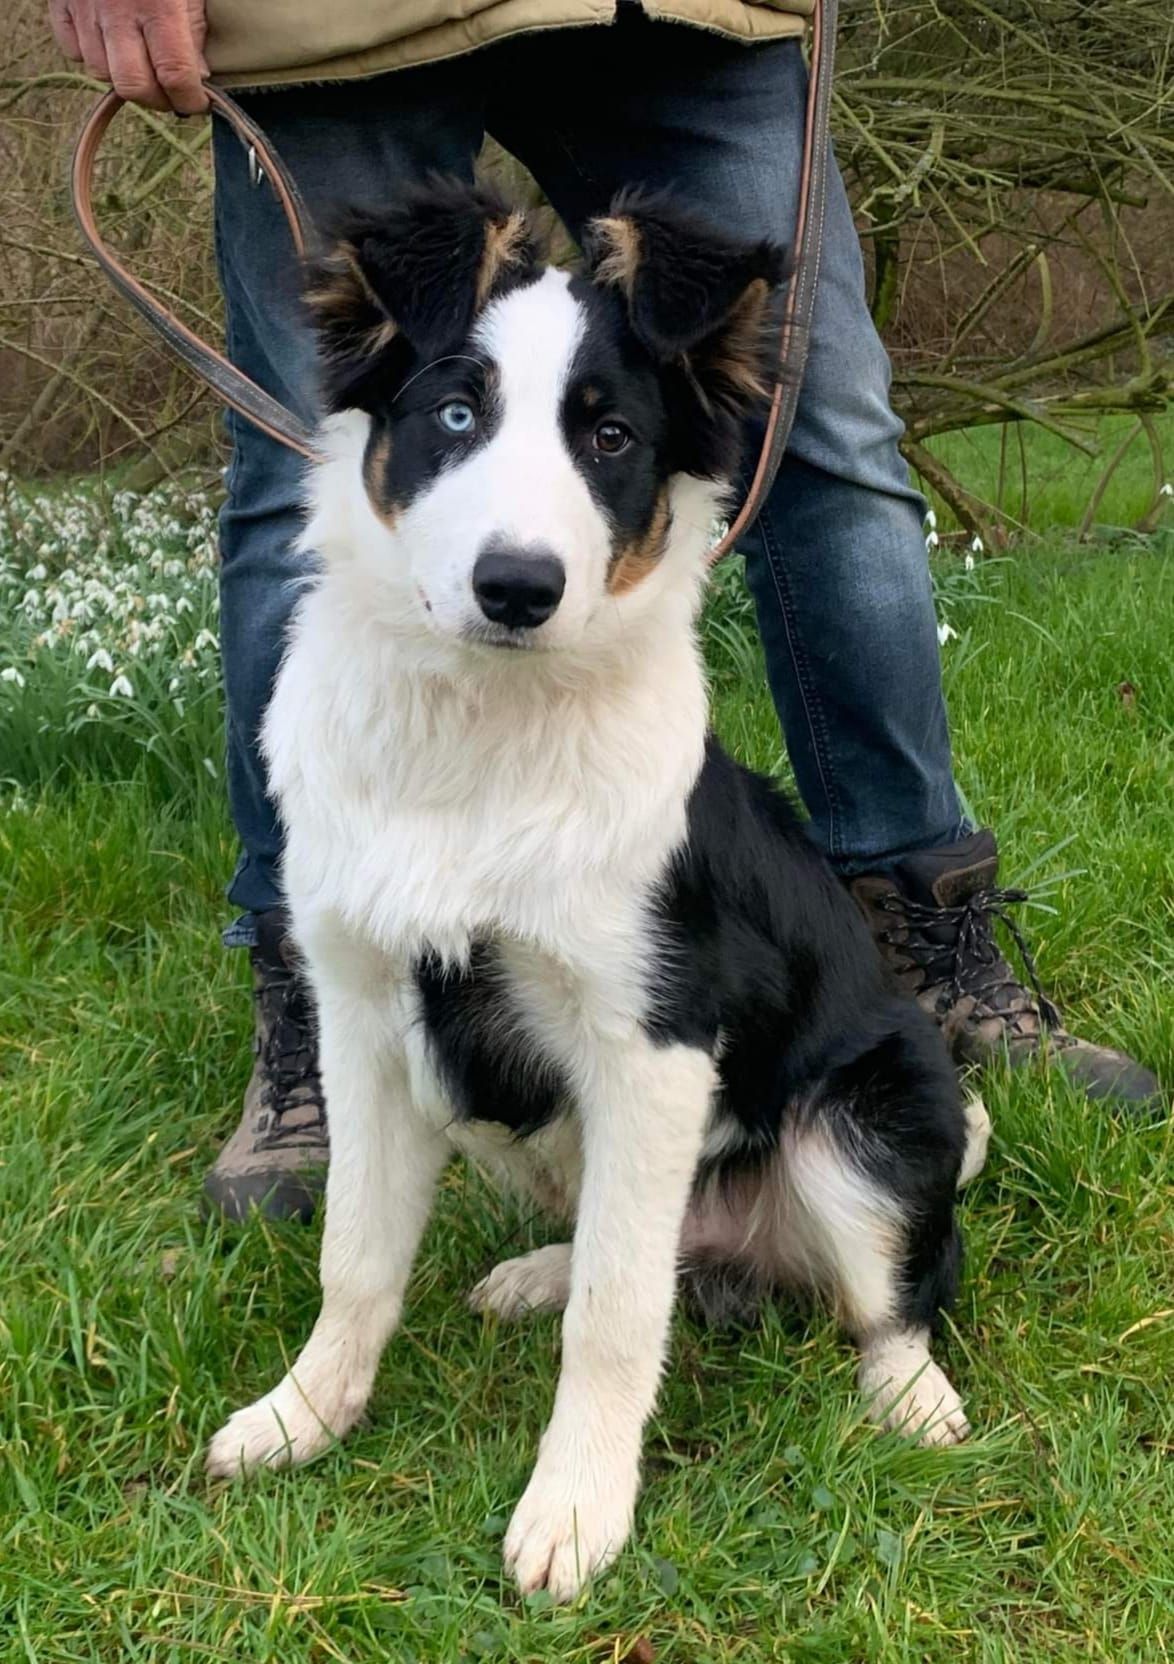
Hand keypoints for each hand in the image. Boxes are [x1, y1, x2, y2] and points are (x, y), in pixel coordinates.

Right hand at [48, 0, 208, 114]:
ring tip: (142, 63)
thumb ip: (195, 27)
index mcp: (158, 5)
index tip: (197, 103)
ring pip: (100, 72)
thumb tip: (199, 76)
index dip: (189, 99)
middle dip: (156, 99)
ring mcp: (84, 7)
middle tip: (170, 95)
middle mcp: (117, 11)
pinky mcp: (61, 2)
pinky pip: (73, 50)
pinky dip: (93, 54)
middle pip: (132, 86)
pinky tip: (111, 43)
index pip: (174, 75)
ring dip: (124, 76)